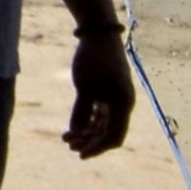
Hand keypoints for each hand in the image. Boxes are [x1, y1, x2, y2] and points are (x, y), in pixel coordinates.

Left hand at [64, 21, 133, 158]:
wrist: (99, 34)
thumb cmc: (92, 60)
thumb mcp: (84, 88)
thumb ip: (81, 112)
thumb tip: (76, 133)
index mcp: (123, 105)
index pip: (113, 137)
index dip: (97, 148)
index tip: (79, 155)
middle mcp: (123, 104)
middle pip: (109, 133)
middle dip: (89, 141)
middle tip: (68, 145)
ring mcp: (117, 97)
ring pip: (104, 124)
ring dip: (87, 132)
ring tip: (67, 137)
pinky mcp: (110, 90)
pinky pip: (101, 113)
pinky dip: (89, 120)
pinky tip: (74, 126)